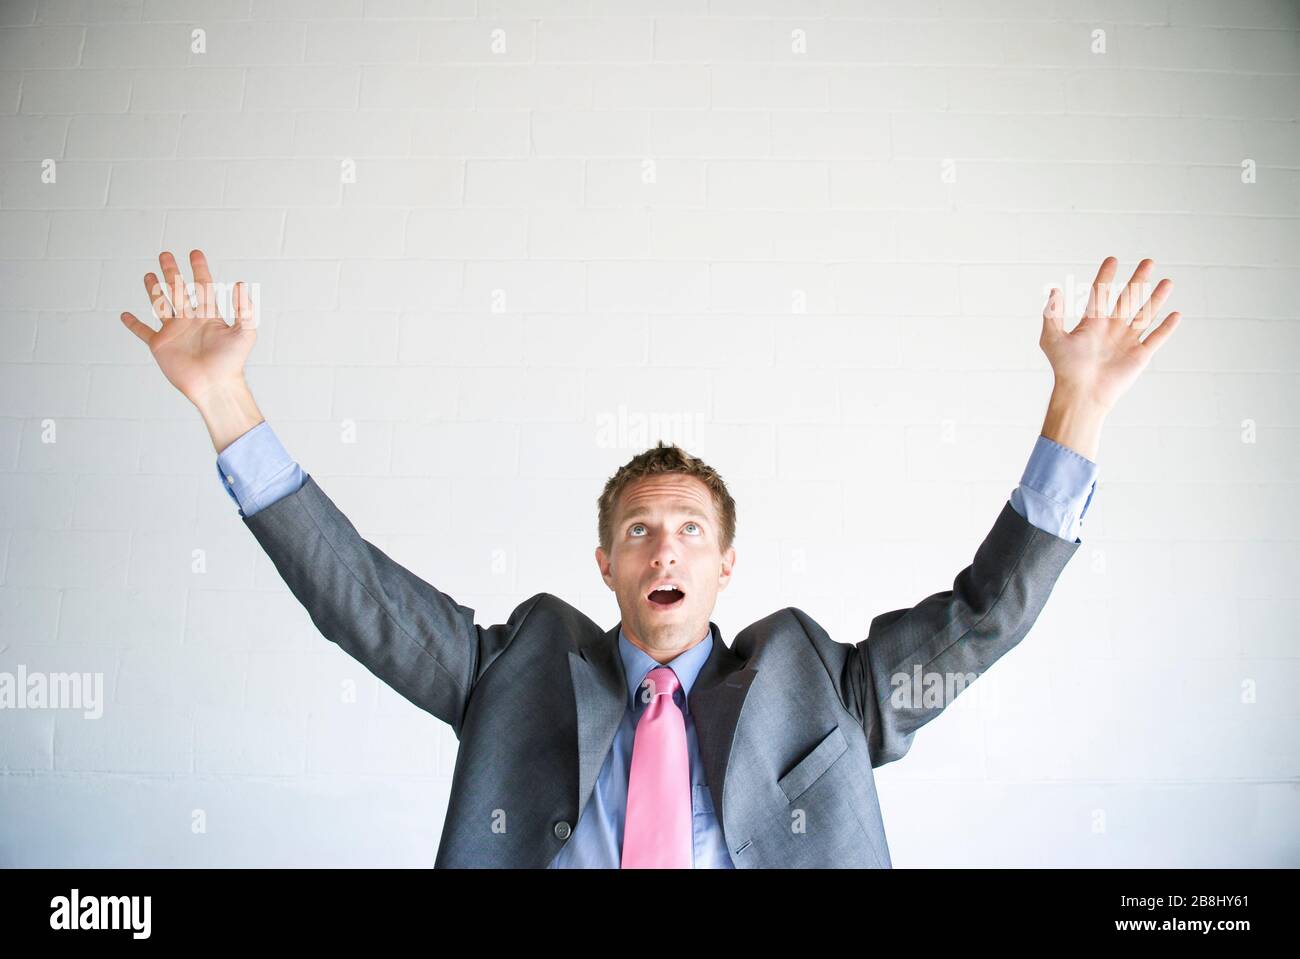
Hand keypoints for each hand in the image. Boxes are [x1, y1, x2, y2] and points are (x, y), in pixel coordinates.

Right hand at [119, 249, 255, 406]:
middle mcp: (190, 321)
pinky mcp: (160, 346)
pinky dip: (133, 325)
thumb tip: (242, 283)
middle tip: (165, 254)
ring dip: (154, 290)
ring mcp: (174, 332)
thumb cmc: (232, 362)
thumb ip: (244, 308)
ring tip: (148, 275)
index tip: (194, 253)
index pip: (203, 287)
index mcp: (209, 316)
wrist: (215, 386)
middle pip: (179, 291)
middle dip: (172, 273)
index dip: (199, 269)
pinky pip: (143, 332)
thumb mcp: (244, 332)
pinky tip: (125, 316)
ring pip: (161, 305)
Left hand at [1040, 256, 1180, 413]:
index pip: (1101, 294)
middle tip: (1149, 261)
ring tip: (1167, 281)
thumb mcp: (1052, 338)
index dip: (1106, 276)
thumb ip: (1052, 314)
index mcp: (1092, 323)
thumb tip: (1054, 290)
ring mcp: (1127, 341)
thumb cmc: (1065, 369)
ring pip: (1145, 314)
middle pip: (1127, 299)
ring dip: (1156, 298)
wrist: (1081, 394)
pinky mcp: (1139, 356)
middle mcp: (1111, 329)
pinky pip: (1156, 338)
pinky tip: (1176, 314)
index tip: (1113, 260)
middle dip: (1138, 280)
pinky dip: (1167, 327)